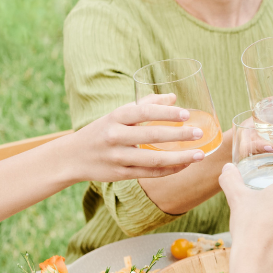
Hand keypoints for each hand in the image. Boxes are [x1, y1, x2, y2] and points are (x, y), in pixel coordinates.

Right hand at [64, 94, 205, 181]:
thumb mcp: (118, 114)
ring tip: (200, 154)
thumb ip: (145, 104)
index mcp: (115, 117)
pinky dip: (170, 170)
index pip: (144, 112)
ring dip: (180, 158)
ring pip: (154, 160)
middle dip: (179, 135)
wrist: (73, 157)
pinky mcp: (121, 174)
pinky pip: (150, 174)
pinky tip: (185, 165)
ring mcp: (118, 157)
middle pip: (152, 136)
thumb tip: (173, 97)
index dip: (166, 113)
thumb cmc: (103, 131)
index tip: (186, 114)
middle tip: (199, 133)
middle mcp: (115, 136)